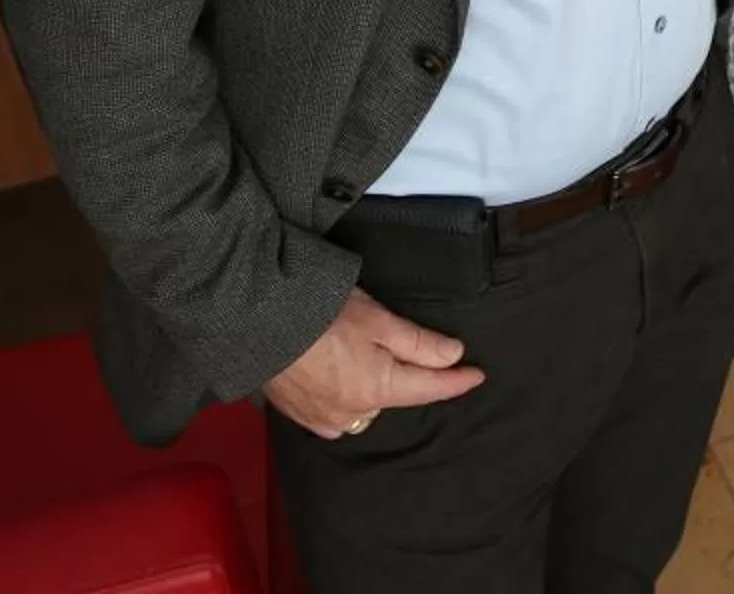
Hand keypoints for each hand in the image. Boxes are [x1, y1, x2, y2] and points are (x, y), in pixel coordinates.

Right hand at [261, 288, 484, 437]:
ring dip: (375, 386)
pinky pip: (337, 410)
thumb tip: (454, 356)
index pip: (429, 389)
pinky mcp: (301, 415)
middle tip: (414, 352)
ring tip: (367, 358)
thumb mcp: (379, 321)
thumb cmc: (321, 316)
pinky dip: (346, 393)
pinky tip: (339, 374)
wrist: (257, 325)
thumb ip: (419, 344)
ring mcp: (324, 418)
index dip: (456, 381)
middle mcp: (354, 413)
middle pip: (396, 396)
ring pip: (367, 405)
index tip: (477, 375)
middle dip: (409, 378)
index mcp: (378, 390)